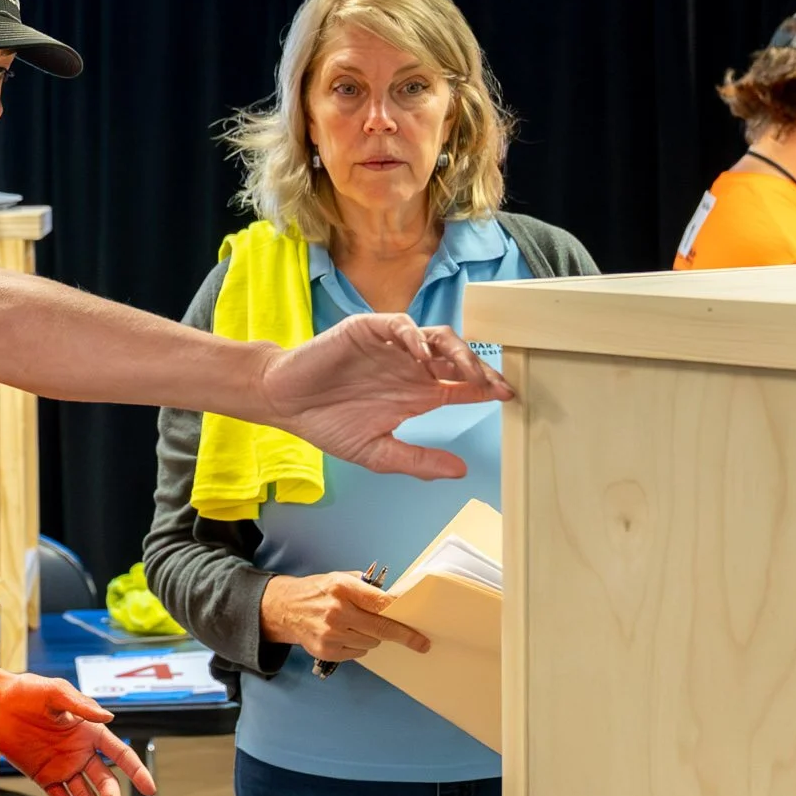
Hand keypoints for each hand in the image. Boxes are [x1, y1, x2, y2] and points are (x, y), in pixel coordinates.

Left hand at [0, 672, 155, 795]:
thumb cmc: (26, 691)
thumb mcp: (55, 692)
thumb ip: (81, 705)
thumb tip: (109, 717)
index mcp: (90, 730)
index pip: (119, 753)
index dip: (136, 771)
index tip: (149, 789)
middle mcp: (81, 751)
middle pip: (105, 780)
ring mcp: (64, 766)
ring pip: (85, 794)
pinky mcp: (45, 777)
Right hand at [258, 317, 511, 477]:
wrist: (286, 403)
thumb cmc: (328, 424)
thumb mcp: (379, 453)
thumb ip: (419, 460)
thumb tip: (461, 470)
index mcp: (417, 393)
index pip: (462, 385)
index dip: (487, 387)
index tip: (509, 397)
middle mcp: (410, 366)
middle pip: (457, 358)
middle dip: (480, 368)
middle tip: (494, 385)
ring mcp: (391, 347)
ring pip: (436, 337)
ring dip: (455, 351)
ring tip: (465, 370)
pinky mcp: (368, 331)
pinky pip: (399, 325)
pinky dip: (413, 335)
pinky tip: (420, 353)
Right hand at [259, 572, 431, 662]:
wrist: (285, 609)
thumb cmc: (317, 591)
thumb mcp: (339, 578)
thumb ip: (365, 588)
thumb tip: (393, 600)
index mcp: (342, 588)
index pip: (381, 604)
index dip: (402, 615)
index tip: (418, 628)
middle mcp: (337, 611)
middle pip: (381, 628)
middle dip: (403, 636)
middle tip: (420, 643)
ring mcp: (331, 633)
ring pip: (372, 642)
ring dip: (373, 635)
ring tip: (356, 625)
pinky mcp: (327, 650)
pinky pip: (358, 652)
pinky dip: (358, 645)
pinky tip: (345, 634)